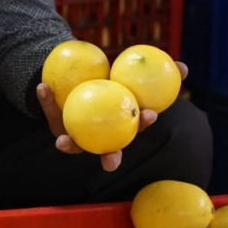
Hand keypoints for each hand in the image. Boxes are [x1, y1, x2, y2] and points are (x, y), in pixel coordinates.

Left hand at [36, 61, 188, 172]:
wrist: (78, 81)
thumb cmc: (111, 82)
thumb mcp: (131, 75)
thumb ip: (156, 75)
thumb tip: (185, 67)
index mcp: (121, 124)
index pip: (136, 127)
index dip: (142, 123)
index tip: (150, 114)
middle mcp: (101, 136)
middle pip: (107, 150)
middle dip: (110, 157)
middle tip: (111, 159)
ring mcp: (78, 135)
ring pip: (73, 143)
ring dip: (68, 144)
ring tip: (62, 142)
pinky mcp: (57, 125)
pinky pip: (51, 111)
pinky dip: (46, 100)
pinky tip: (43, 86)